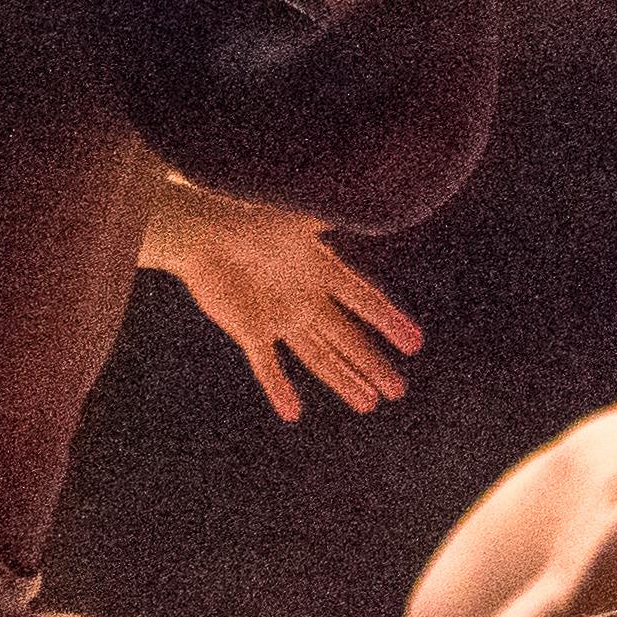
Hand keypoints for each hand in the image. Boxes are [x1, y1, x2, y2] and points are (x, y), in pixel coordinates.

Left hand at [142, 177, 420, 420]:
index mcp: (323, 270)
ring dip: (342, 381)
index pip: (365, 301)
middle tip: (398, 392)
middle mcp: (307, 298)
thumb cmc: (248, 216)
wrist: (201, 232)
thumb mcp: (298, 216)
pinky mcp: (251, 331)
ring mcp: (280, 318)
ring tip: (368, 405)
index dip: (390, 322)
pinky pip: (268, 366)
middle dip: (373, 365)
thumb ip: (335, 214)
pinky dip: (278, 389)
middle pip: (347, 339)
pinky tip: (292, 413)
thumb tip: (378, 203)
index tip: (415, 345)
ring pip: (318, 358)